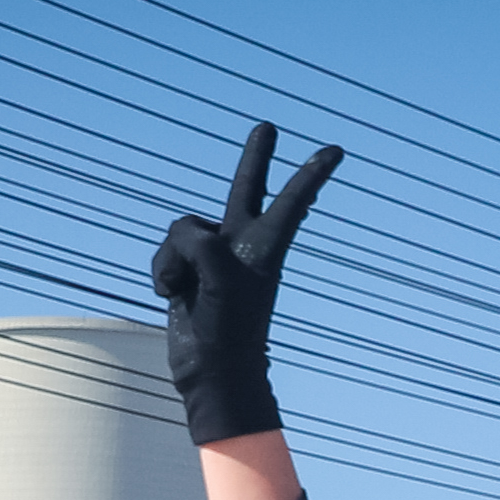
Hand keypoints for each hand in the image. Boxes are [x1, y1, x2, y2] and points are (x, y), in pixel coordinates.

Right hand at [154, 122, 342, 445]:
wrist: (211, 371)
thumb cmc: (228, 327)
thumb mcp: (218, 274)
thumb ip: (200, 240)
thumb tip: (184, 237)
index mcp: (264, 246)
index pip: (293, 201)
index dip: (311, 174)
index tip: (337, 150)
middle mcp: (240, 244)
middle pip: (247, 189)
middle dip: (256, 159)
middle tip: (268, 128)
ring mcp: (212, 256)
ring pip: (182, 229)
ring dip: (175, 260)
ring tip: (187, 293)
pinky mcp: (186, 269)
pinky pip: (164, 252)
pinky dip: (163, 273)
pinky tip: (172, 296)